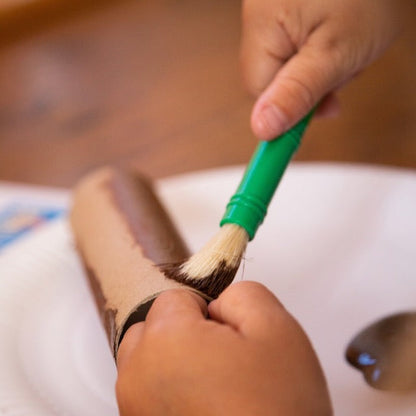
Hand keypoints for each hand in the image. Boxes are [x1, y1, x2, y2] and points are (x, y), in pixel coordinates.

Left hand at [116, 281, 331, 415]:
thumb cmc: (275, 413)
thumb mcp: (277, 329)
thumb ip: (244, 294)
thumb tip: (220, 302)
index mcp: (166, 340)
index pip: (174, 297)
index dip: (208, 313)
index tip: (228, 337)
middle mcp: (138, 374)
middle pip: (153, 326)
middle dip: (183, 334)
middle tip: (221, 360)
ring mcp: (134, 407)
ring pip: (148, 359)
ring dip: (174, 363)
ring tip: (212, 386)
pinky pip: (149, 391)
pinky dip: (170, 390)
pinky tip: (204, 406)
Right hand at [241, 0, 407, 139]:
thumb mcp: (335, 53)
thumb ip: (296, 93)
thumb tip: (261, 128)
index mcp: (262, 27)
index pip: (259, 92)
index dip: (287, 110)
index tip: (314, 117)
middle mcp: (258, 18)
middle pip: (272, 80)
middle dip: (306, 86)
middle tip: (338, 73)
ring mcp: (270, 11)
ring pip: (287, 66)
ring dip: (316, 70)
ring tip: (343, 47)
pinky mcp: (284, 9)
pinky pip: (295, 47)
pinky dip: (317, 51)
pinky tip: (336, 37)